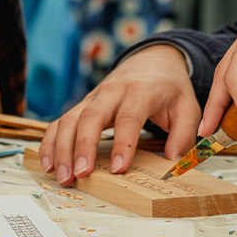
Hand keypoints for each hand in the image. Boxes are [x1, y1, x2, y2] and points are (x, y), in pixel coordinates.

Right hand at [39, 44, 197, 182]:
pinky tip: (49, 164)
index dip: (123, 142)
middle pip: (91, 117)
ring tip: (61, 176)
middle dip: (82, 147)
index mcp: (140, 91)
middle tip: (80, 175)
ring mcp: (93, 97)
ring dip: (61, 148)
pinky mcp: (82, 105)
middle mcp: (111, 92)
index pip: (129, 117)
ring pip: (70, 119)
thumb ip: (184, 135)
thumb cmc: (169, 89)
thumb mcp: (187, 107)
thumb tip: (174, 163)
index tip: (119, 168)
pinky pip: (60, 122)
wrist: (151, 61)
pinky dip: (51, 142)